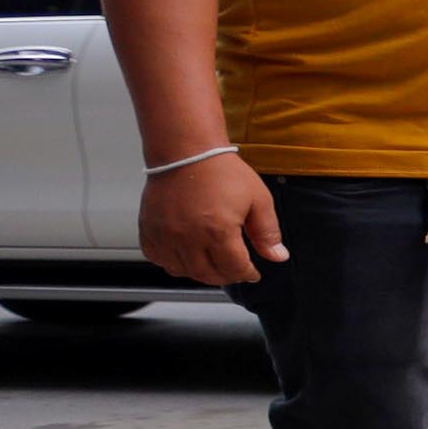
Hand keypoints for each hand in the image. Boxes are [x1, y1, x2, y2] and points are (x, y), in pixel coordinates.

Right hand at [139, 152, 285, 284]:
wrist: (186, 153)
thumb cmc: (220, 171)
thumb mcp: (258, 199)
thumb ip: (268, 233)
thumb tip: (278, 256)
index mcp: (218, 231)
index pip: (234, 269)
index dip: (247, 274)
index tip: (252, 273)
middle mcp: (188, 237)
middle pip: (209, 275)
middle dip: (227, 276)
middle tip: (234, 270)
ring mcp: (165, 236)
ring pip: (184, 271)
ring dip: (201, 273)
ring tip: (213, 263)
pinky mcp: (149, 231)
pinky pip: (160, 260)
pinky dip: (174, 263)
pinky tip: (188, 255)